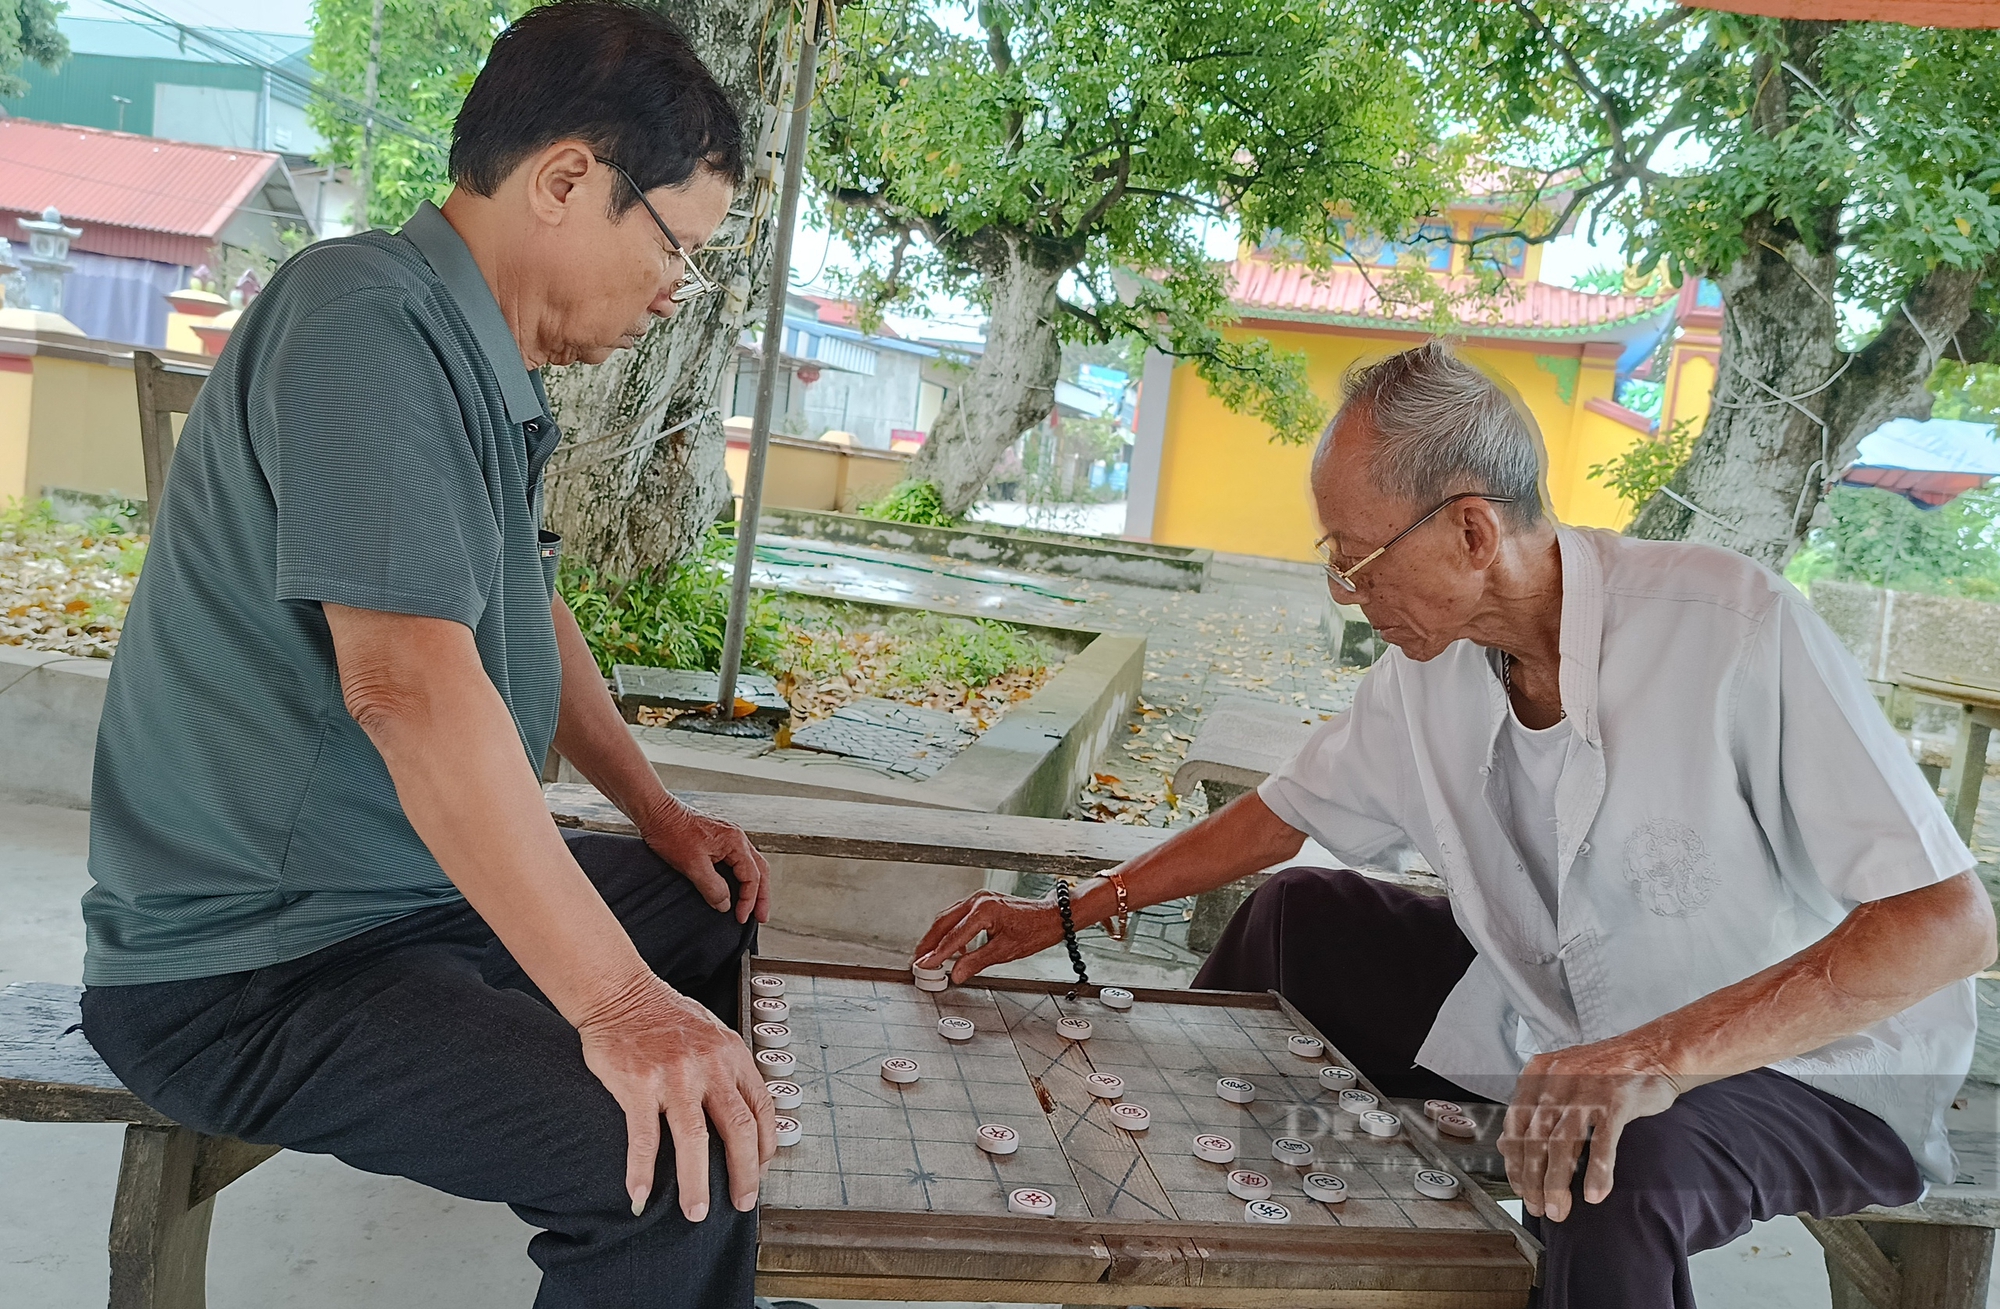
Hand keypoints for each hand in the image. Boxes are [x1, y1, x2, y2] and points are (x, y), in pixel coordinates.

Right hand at [576, 971, 774, 1219]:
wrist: (619, 993)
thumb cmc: (664, 1015)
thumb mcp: (712, 1032)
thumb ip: (729, 1068)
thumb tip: (744, 1110)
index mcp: (731, 1054)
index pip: (761, 1107)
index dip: (766, 1145)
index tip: (761, 1170)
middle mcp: (708, 1065)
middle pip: (737, 1128)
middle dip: (744, 1173)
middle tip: (742, 1202)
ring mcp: (673, 1075)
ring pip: (694, 1139)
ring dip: (697, 1182)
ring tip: (696, 1212)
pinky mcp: (637, 1084)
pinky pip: (643, 1137)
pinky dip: (641, 1171)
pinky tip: (639, 1195)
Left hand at [640, 799, 770, 923]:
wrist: (656, 812)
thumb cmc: (672, 833)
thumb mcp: (692, 865)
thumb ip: (712, 887)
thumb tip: (725, 905)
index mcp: (736, 842)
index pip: (752, 876)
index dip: (749, 900)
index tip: (741, 918)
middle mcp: (737, 838)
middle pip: (759, 870)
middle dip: (762, 896)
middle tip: (761, 917)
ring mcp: (729, 837)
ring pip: (750, 865)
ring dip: (754, 887)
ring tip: (754, 906)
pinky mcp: (718, 840)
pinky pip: (738, 861)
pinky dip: (742, 877)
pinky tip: (737, 887)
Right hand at [914, 889, 1067, 982]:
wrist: (1052, 916)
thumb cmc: (1034, 931)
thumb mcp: (1005, 952)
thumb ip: (976, 962)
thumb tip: (956, 974)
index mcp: (984, 910)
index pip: (953, 937)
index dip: (936, 954)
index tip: (923, 966)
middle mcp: (978, 900)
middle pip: (942, 923)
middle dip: (928, 943)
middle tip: (917, 961)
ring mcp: (978, 899)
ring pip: (947, 918)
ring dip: (936, 937)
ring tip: (928, 956)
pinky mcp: (981, 902)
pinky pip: (958, 916)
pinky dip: (950, 932)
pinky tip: (952, 948)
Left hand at [1499, 1038, 1683, 1221]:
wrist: (1655, 1051)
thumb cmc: (1606, 1071)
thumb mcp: (1562, 1078)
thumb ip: (1536, 1107)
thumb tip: (1506, 1146)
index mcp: (1538, 1075)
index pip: (1514, 1126)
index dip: (1515, 1162)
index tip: (1520, 1188)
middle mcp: (1557, 1081)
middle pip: (1534, 1139)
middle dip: (1533, 1180)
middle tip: (1538, 1208)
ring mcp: (1587, 1091)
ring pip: (1561, 1145)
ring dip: (1556, 1183)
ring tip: (1559, 1209)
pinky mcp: (1617, 1101)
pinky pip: (1602, 1143)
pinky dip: (1597, 1173)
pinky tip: (1594, 1195)